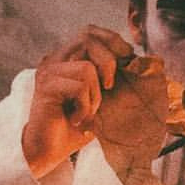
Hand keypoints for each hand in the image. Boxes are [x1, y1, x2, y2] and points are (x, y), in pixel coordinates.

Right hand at [22, 25, 135, 178]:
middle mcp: (55, 60)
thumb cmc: (74, 128)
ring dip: (95, 96)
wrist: (47, 152)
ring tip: (85, 113)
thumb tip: (138, 65)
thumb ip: (109, 81)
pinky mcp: (46, 86)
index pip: (89, 32)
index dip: (111, 41)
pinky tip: (76, 120)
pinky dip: (85, 107)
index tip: (125, 60)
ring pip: (87, 68)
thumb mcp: (99, 100)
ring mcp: (49, 71)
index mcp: (67, 59)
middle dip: (108, 63)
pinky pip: (80, 87)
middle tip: (108, 88)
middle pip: (87, 38)